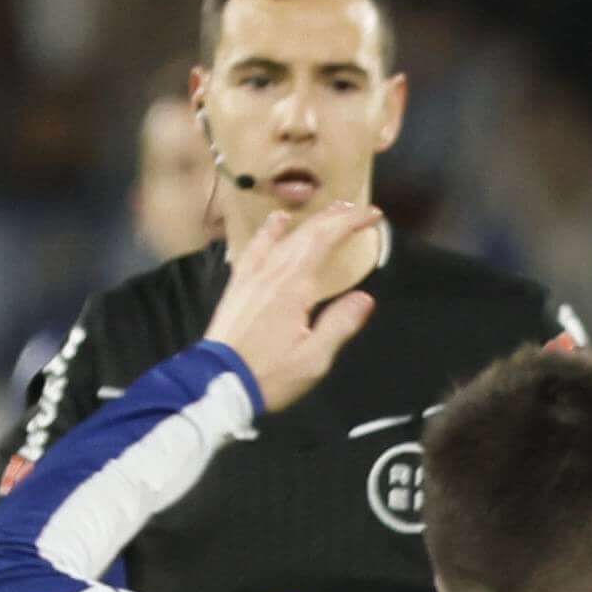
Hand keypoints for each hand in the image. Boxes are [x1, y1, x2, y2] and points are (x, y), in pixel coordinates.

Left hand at [199, 200, 381, 412]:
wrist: (218, 381)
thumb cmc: (270, 373)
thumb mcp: (314, 358)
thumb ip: (340, 324)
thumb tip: (365, 297)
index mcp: (294, 287)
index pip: (325, 241)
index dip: (350, 223)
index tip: (373, 215)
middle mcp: (272, 272)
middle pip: (306, 234)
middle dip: (335, 217)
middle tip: (359, 210)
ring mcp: (252, 276)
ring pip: (283, 236)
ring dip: (309, 220)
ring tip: (328, 211)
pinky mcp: (239, 284)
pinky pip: (256, 247)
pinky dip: (270, 231)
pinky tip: (277, 221)